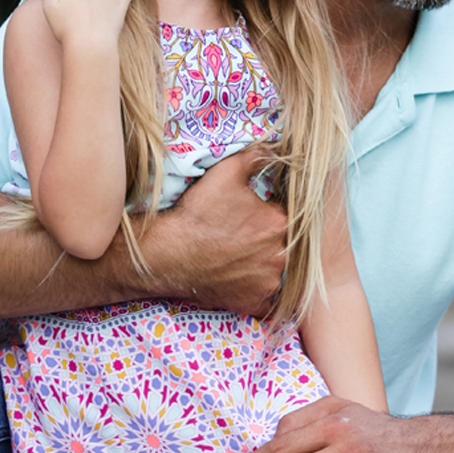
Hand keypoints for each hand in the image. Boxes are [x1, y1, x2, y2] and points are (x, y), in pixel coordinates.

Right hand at [141, 145, 287, 316]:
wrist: (168, 254)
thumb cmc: (197, 214)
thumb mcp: (226, 172)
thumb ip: (256, 157)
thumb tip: (273, 149)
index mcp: (279, 222)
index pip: (284, 214)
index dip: (268, 213)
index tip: (251, 215)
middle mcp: (281, 254)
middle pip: (283, 243)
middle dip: (267, 239)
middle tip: (242, 236)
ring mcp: (268, 282)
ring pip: (277, 270)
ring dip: (264, 264)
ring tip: (238, 257)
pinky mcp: (255, 303)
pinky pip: (268, 300)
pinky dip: (259, 291)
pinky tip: (243, 280)